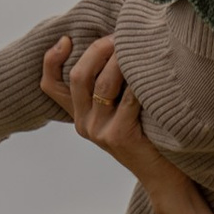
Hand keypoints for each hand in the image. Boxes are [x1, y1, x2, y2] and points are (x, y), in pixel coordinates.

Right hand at [43, 35, 213, 213]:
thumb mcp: (119, 113)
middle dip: (97, 50)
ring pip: (103, 83)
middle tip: (118, 36)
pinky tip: (151, 68)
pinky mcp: (120, 135)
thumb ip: (110, 89)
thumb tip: (115, 44)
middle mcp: (84, 124)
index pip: (50, 86)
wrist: (163, 177)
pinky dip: (139, 79)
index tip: (65, 39)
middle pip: (78, 76)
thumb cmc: (146, 136)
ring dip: (120, 59)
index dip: (51, 59)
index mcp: (79, 117)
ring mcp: (100, 132)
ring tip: (136, 45)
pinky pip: (129, 97)